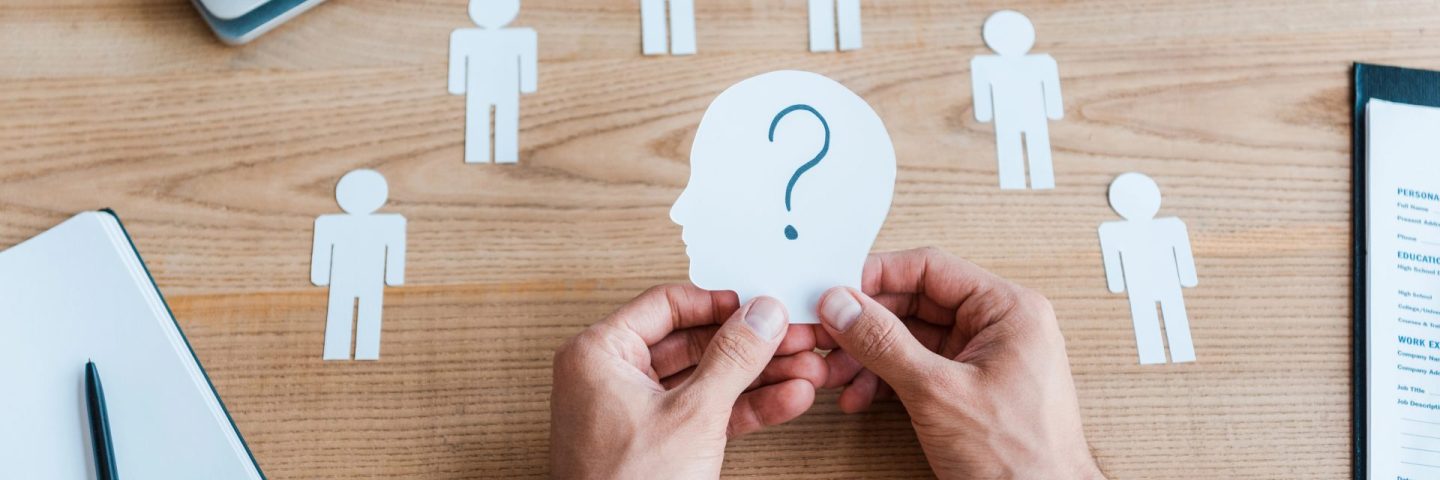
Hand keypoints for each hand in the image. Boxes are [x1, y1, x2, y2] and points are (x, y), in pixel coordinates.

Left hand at [550, 285, 825, 478]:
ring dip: (759, 376)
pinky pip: (706, 412)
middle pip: (693, 341)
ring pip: (707, 379)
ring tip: (808, 369)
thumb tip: (761, 315)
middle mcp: (612, 376)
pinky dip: (745, 408)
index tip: (762, 305)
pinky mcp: (658, 442)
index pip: (666, 304)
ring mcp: (636, 411)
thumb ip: (733, 359)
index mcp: (599, 354)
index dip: (720, 303)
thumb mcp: (691, 416)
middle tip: (796, 338)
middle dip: (752, 345)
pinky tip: (789, 400)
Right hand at [817, 248, 1104, 478]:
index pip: (930, 268)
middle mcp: (999, 326)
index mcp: (1008, 310)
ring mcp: (984, 358)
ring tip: (837, 372)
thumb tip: (844, 305)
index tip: (836, 290)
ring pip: (911, 337)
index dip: (877, 276)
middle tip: (827, 333)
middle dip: (866, 323)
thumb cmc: (1020, 459)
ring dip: (869, 354)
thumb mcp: (938, 393)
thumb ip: (885, 343)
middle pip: (915, 303)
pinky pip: (918, 366)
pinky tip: (860, 394)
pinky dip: (885, 378)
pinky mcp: (970, 387)